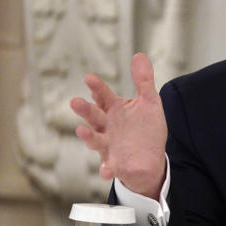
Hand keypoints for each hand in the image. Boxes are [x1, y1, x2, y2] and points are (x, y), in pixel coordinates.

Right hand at [70, 53, 167, 199]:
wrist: (150, 158)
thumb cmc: (145, 129)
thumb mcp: (149, 103)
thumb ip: (144, 81)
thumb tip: (139, 55)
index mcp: (114, 109)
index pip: (103, 96)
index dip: (97, 88)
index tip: (89, 78)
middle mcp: (107, 126)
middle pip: (93, 116)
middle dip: (85, 110)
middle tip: (75, 102)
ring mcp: (109, 145)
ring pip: (95, 140)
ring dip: (88, 136)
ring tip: (82, 131)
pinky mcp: (115, 164)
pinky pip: (108, 167)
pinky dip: (106, 169)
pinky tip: (106, 171)